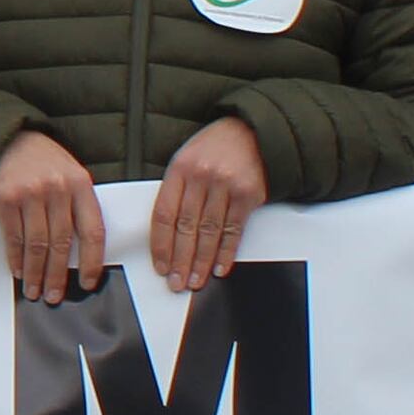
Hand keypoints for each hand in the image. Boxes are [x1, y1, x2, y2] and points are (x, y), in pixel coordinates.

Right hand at [0, 127, 109, 301]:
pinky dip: (16, 258)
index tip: (88, 282)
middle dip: (58, 275)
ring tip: (35, 290)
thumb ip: (80, 207)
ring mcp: (30, 193)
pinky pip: (14, 237)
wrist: (11, 142)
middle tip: (55, 295)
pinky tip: (19, 271)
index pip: (93, 230)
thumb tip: (84, 255)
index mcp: (81, 185)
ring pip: (37, 244)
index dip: (92, 261)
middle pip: (62, 242)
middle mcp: (57, 188)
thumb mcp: (73, 176)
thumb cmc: (46, 165)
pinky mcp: (5, 198)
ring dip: (36, 272)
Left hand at [149, 116, 271, 293]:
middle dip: (180, 260)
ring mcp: (226, 185)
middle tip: (176, 283)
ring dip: (201, 261)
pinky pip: (234, 230)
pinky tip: (219, 268)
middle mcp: (202, 176)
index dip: (160, 244)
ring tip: (195, 281)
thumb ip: (176, 191)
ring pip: (209, 232)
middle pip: (186, 227)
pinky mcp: (249, 194)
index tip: (160, 266)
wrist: (253, 132)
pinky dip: (226, 252)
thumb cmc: (215, 148)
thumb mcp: (186, 159)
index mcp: (179, 168)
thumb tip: (166, 235)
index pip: (163, 213)